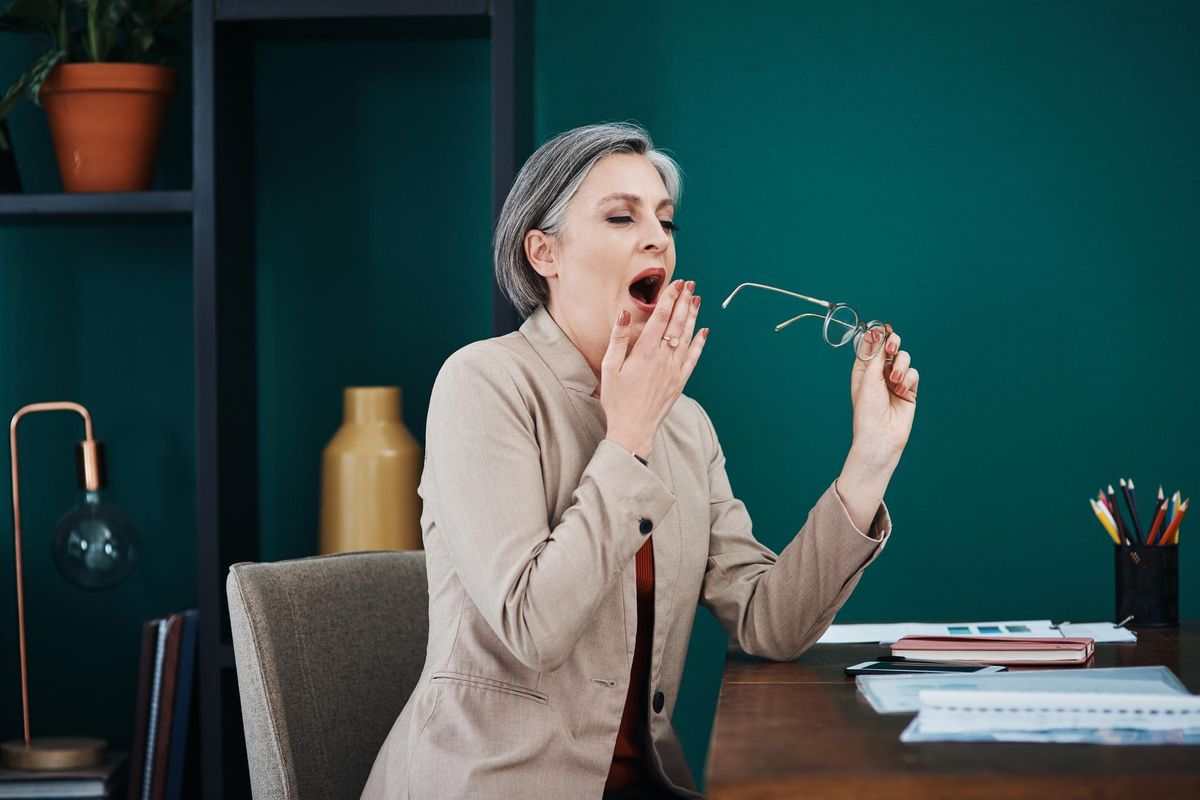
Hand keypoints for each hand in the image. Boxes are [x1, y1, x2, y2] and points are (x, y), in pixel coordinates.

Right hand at [602, 279, 707, 456]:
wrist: (634, 428)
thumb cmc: (617, 399)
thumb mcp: (610, 367)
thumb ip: (618, 339)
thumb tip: (623, 314)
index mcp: (645, 352)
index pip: (661, 317)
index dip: (670, 298)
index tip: (676, 284)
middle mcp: (663, 358)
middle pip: (677, 323)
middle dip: (684, 301)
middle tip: (690, 284)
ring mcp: (674, 369)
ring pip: (687, 337)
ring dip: (692, 316)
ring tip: (697, 299)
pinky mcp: (680, 381)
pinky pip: (694, 357)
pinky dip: (699, 342)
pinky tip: (703, 331)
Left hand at [848, 324, 916, 460]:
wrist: (881, 435)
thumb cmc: (868, 410)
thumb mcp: (868, 378)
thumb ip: (877, 355)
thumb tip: (879, 333)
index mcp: (863, 369)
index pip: (871, 345)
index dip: (877, 335)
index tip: (882, 329)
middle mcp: (879, 373)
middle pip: (890, 347)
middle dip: (893, 344)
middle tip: (891, 349)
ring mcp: (895, 381)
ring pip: (904, 358)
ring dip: (901, 366)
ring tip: (894, 381)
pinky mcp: (909, 390)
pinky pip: (914, 374)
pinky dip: (908, 380)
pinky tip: (900, 392)